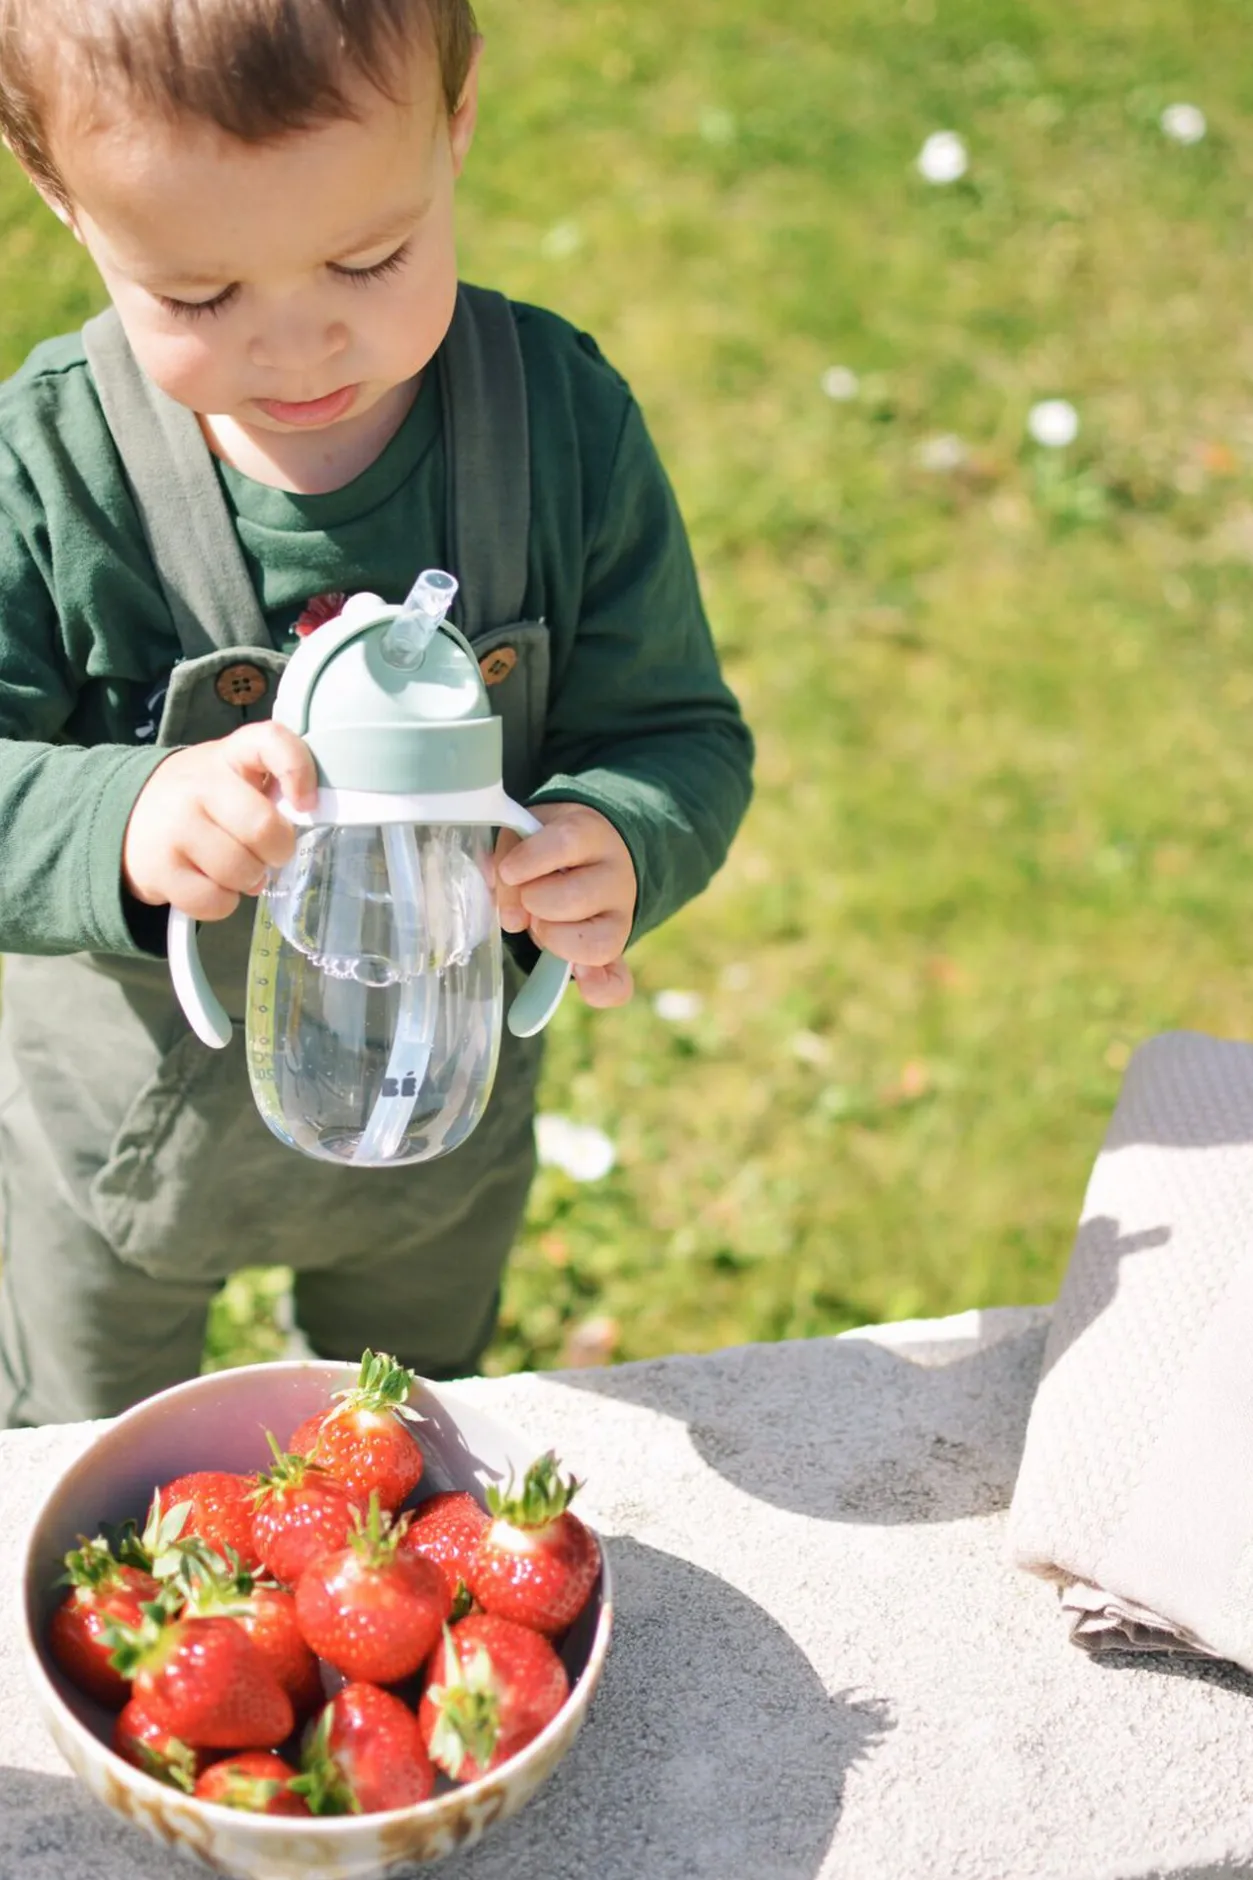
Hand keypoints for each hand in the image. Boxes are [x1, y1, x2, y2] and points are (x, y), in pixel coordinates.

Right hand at [123, 722, 317, 920]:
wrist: (126, 815)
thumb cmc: (202, 798)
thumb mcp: (234, 774)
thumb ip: (272, 786)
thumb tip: (303, 825)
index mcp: (230, 754)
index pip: (271, 742)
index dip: (298, 771)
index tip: (306, 803)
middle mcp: (198, 785)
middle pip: (263, 829)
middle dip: (277, 851)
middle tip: (268, 853)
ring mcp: (175, 827)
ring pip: (241, 872)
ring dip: (249, 880)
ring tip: (234, 868)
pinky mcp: (158, 869)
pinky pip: (215, 902)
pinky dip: (223, 903)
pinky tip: (212, 884)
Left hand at [494, 802, 636, 1008]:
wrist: (591, 855)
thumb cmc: (548, 846)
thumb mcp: (526, 834)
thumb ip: (509, 856)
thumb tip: (505, 903)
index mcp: (590, 834)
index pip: (567, 842)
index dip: (533, 860)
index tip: (509, 871)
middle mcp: (615, 876)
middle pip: (577, 897)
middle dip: (536, 903)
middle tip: (527, 899)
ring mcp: (621, 917)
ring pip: (598, 942)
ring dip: (554, 939)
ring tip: (540, 924)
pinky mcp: (616, 950)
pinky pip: (618, 983)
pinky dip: (599, 989)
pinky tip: (581, 981)